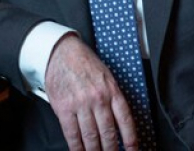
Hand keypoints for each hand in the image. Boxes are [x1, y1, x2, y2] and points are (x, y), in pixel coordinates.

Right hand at [44, 34, 138, 150]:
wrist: (62, 52)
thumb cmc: (85, 64)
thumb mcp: (106, 77)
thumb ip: (113, 98)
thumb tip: (119, 123)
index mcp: (112, 90)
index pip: (125, 120)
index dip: (131, 140)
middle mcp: (98, 98)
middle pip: (108, 133)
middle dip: (112, 150)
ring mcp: (81, 104)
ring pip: (91, 136)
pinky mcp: (64, 108)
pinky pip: (72, 134)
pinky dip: (77, 147)